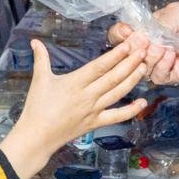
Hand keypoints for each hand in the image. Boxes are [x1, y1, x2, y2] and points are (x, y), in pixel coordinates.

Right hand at [0, 39, 147, 178]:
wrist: (37, 137)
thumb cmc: (37, 108)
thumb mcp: (39, 80)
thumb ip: (40, 58)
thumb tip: (34, 41)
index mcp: (75, 83)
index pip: (99, 66)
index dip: (115, 55)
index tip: (128, 45)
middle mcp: (88, 96)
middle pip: (113, 78)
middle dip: (130, 63)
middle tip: (143, 51)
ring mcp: (93, 110)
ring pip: (118, 93)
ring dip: (132, 80)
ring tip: (144, 67)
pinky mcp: (95, 123)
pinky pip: (116, 116)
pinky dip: (131, 110)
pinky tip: (143, 102)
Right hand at [108, 0, 178, 82]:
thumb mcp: (176, 13)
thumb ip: (156, 25)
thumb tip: (139, 38)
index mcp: (148, 29)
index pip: (123, 35)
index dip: (119, 35)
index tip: (125, 31)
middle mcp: (152, 47)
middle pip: (129, 55)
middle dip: (133, 49)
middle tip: (143, 42)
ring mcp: (164, 62)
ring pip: (142, 68)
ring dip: (148, 58)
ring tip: (161, 47)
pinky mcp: (178, 74)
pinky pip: (160, 77)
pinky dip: (161, 67)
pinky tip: (170, 55)